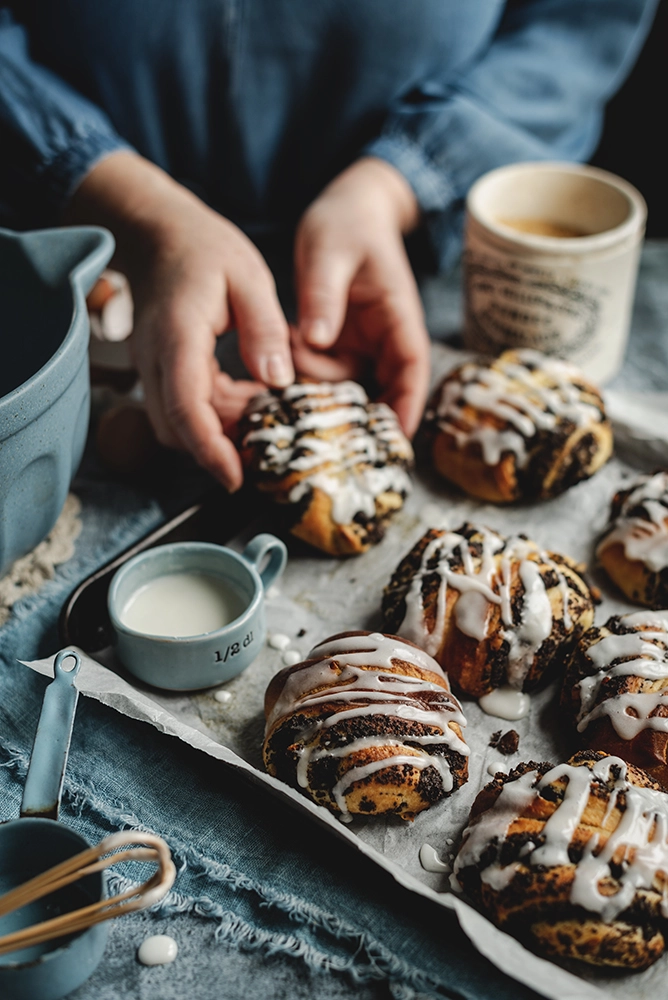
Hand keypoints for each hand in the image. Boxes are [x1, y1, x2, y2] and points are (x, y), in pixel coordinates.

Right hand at [67, 152, 293, 490]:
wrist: (159, 234)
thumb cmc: (204, 249)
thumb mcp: (249, 277)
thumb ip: (266, 328)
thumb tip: (279, 381)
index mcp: (178, 337)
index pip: (187, 408)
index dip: (210, 450)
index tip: (234, 479)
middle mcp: (156, 359)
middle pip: (177, 428)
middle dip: (216, 452)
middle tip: (264, 458)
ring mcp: (154, 367)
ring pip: (178, 424)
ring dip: (216, 435)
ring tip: (262, 429)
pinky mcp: (162, 371)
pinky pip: (184, 407)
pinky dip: (214, 417)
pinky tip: (250, 406)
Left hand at [292, 157, 429, 436]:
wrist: (344, 209)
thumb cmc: (345, 223)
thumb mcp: (329, 251)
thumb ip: (323, 294)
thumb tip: (318, 338)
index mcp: (397, 315)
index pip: (413, 367)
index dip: (409, 405)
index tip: (396, 440)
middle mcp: (384, 337)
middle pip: (382, 389)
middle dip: (354, 408)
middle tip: (317, 412)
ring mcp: (362, 343)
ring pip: (346, 385)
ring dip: (317, 381)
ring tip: (293, 341)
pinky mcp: (340, 344)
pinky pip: (325, 373)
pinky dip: (305, 370)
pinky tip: (287, 345)